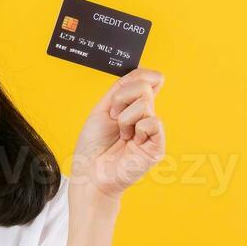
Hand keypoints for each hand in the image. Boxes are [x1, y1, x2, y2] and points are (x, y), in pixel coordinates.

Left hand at [69, 67, 165, 203]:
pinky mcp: (157, 145)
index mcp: (132, 107)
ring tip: (121, 135)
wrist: (89, 172)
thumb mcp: (102, 109)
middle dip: (121, 100)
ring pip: (145, 104)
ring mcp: (152, 130)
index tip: (120, 94)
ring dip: (125, 119)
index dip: (137, 78)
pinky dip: (137, 129)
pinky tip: (131, 142)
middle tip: (114, 120)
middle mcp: (144, 116)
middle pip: (144, 87)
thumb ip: (121, 88)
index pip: (145, 79)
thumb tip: (145, 73)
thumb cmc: (92, 146)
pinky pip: (153, 122)